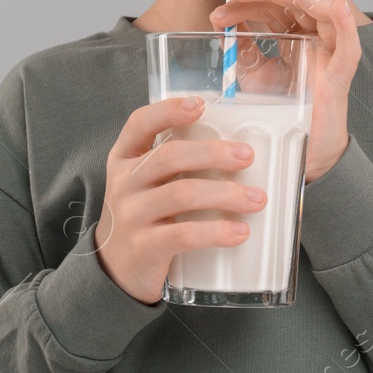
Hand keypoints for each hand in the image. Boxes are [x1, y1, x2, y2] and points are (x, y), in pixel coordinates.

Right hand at [94, 95, 267, 304]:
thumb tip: (237, 149)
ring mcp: (132, 215)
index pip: (139, 124)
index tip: (200, 104)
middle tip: (247, 156)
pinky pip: (184, 235)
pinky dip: (216, 232)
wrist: (115, 268)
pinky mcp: (145, 246)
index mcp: (125, 159)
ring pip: (181, 194)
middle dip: (212, 153)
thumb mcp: (144, 183)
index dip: (168, 111)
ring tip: (256, 199)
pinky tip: (239, 232)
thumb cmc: (144, 216)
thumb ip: (174, 164)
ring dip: (224, 194)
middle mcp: (124, 183)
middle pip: (168, 157)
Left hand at [208, 0, 362, 182]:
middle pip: (295, 0)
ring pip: (323, 9)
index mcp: (295, 35)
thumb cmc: (282, 111)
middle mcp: (314, 38)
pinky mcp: (340, 75)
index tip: (219, 11)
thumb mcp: (253, 73)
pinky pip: (350, 46)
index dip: (246, 3)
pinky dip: (346, 24)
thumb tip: (223, 21)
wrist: (300, 151)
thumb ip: (242, 47)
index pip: (272, 6)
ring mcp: (330, 54)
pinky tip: (336, 6)